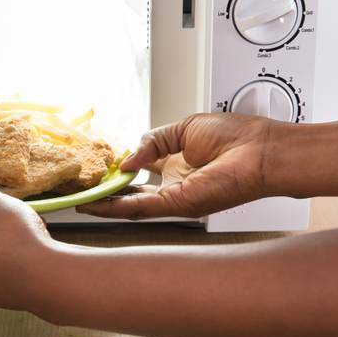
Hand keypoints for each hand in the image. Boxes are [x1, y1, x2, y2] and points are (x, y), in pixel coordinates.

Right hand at [78, 113, 276, 219]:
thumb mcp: (183, 129)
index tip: (98, 166)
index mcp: (177, 163)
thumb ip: (152, 141)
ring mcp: (174, 196)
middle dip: (105, 191)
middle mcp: (173, 183)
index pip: (140, 170)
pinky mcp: (176, 205)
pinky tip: (93, 205)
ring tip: (78, 199)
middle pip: (131, 191)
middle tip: (81, 188)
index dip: (118, 169)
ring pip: (129, 204)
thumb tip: (128, 158)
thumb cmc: (237, 137)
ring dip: (103, 203)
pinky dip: (113, 208)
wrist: (259, 151)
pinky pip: (138, 208)